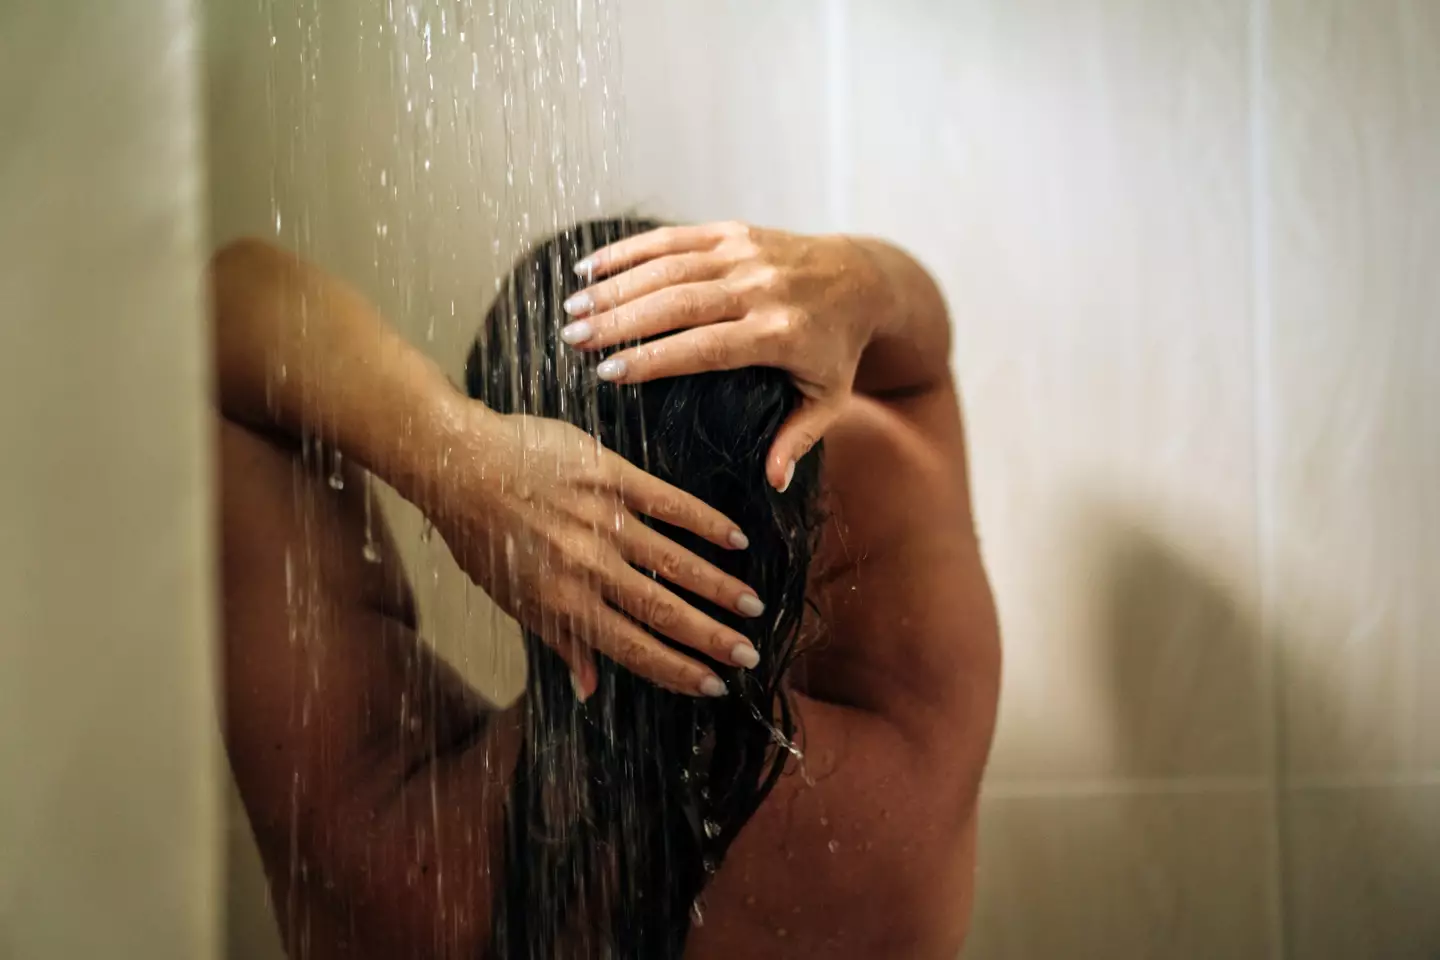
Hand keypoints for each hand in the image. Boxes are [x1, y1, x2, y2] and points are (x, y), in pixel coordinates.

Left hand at [432, 408, 765, 699]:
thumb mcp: (511, 598)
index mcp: (563, 604)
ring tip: (753, 606)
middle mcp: (588, 569)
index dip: (678, 670)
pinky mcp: (611, 475)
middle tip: (750, 655)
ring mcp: (603, 520)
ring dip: (719, 587)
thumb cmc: (481, 534)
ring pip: (676, 562)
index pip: (633, 648)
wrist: (459, 462)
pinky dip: (706, 522)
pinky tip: (737, 538)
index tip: (714, 686)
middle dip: (712, 637)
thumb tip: (590, 688)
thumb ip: (558, 641)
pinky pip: (669, 503)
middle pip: (664, 611)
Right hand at [556, 221, 887, 489]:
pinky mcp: (733, 231)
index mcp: (780, 334)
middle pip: (678, 302)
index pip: (707, 346)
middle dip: (620, 319)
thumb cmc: (837, 349)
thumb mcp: (827, 399)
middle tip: (572, 338)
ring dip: (615, 285)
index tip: (608, 374)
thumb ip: (798, 439)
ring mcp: (745, 253)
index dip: (655, 358)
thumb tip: (773, 482)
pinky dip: (629, 251)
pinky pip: (674, 237)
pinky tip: (590, 268)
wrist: (861, 278)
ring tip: (572, 308)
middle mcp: (761, 287)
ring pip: (669, 266)